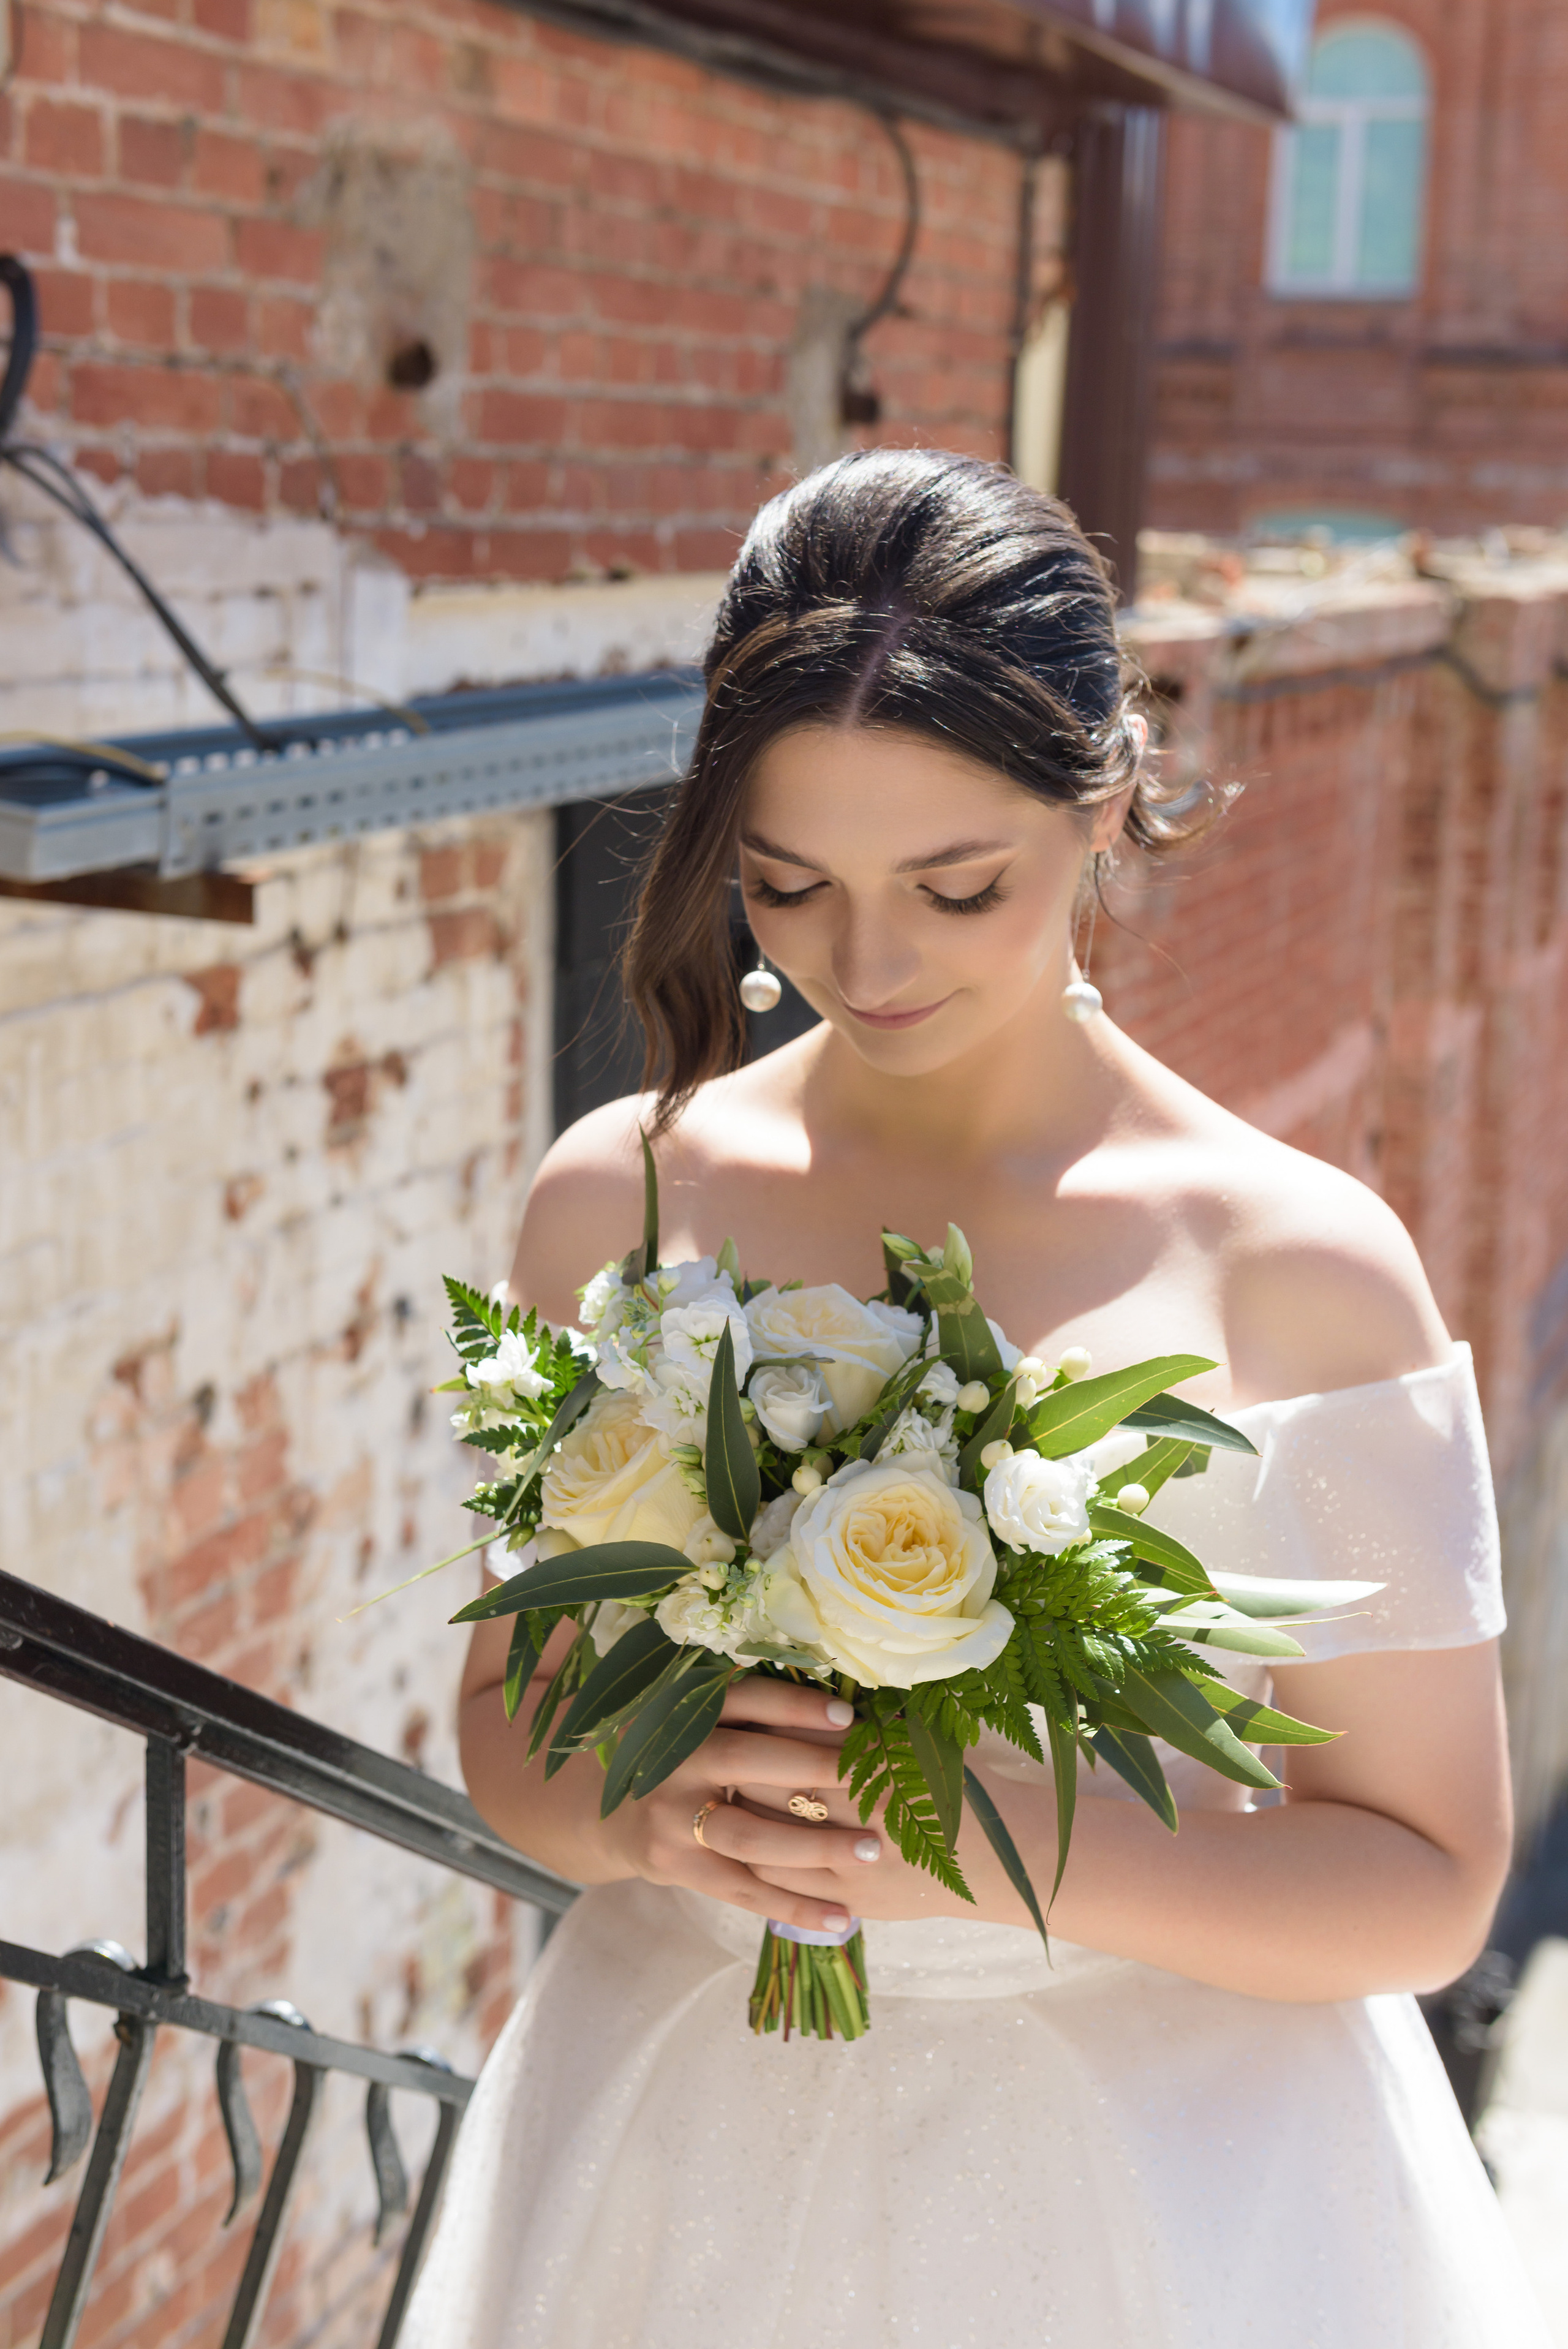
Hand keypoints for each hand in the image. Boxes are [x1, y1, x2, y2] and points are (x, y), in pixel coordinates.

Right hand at [596, 1675, 885, 1934]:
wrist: (609, 1812)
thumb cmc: (683, 1756)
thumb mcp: (699, 1721)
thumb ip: (752, 1714)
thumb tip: (843, 1710)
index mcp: (682, 1712)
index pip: (741, 1701)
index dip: (794, 1707)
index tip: (849, 1717)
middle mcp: (671, 1761)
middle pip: (744, 1761)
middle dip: (813, 1770)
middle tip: (873, 1782)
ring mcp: (671, 1818)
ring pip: (748, 1835)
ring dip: (814, 1846)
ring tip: (870, 1851)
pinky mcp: (677, 1866)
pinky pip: (743, 1890)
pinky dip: (795, 1907)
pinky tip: (842, 1920)